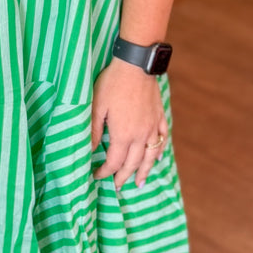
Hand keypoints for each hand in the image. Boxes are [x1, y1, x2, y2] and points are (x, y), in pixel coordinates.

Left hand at [90, 58, 167, 190]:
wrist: (136, 65)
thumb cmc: (113, 84)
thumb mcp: (97, 106)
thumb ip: (94, 131)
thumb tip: (89, 150)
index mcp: (123, 134)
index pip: (114, 162)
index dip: (105, 172)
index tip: (97, 175)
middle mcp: (140, 135)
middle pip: (133, 163)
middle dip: (124, 177)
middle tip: (117, 186)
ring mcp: (152, 127)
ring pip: (150, 156)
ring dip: (144, 171)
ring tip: (140, 183)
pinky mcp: (159, 117)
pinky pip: (162, 139)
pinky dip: (160, 151)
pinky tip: (157, 158)